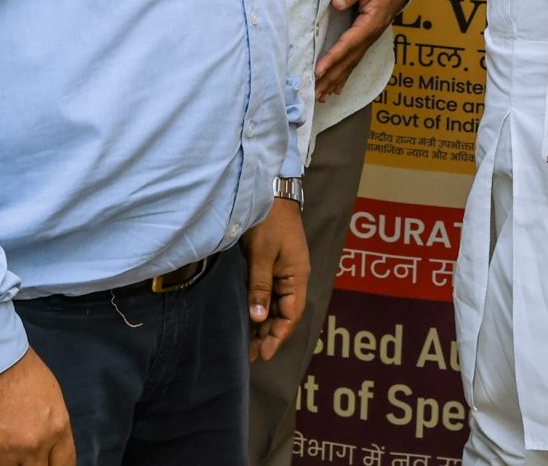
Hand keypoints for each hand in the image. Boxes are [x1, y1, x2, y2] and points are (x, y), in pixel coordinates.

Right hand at [0, 348, 75, 465]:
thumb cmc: (19, 367)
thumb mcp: (51, 396)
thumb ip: (52, 427)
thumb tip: (48, 448)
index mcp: (57, 429)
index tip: (46, 464)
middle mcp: (34, 445)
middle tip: (21, 456)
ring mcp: (4, 452)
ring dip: (5, 464)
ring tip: (0, 448)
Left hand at [245, 195, 308, 362]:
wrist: (271, 192)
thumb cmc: (269, 220)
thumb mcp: (262, 254)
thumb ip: (260, 286)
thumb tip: (258, 318)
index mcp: (298, 275)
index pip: (291, 314)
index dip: (278, 335)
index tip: (264, 353)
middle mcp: (294, 277)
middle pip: (285, 314)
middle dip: (270, 335)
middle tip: (251, 355)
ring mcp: (285, 271)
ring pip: (277, 306)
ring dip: (265, 324)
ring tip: (249, 344)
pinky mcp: (274, 266)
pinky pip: (271, 294)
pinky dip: (262, 309)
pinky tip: (251, 318)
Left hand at [316, 0, 410, 101]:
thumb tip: (337, 3)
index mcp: (371, 21)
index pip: (350, 43)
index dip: (334, 57)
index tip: (319, 70)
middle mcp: (370, 35)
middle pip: (349, 60)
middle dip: (332, 77)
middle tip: (315, 92)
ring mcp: (369, 39)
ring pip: (351, 64)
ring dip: (336, 80)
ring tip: (321, 96)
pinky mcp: (366, 38)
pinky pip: (354, 60)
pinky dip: (344, 76)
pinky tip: (335, 88)